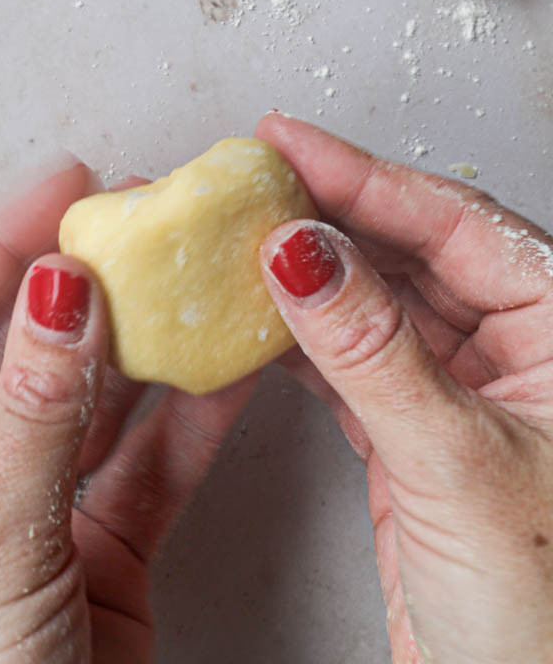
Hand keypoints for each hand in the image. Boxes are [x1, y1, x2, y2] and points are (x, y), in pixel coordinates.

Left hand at [0, 156, 253, 662]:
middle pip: (21, 344)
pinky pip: (147, 459)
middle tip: (140, 221)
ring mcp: (29, 500)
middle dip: (84, 282)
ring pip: (93, 394)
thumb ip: (34, 414)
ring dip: (144, 338)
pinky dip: (189, 415)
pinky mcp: (98, 540)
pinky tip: (222, 364)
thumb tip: (57, 291)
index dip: (2, 243)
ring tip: (190, 274)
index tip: (64, 188)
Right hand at [256, 113, 552, 663]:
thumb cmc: (545, 615)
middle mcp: (516, 349)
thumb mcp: (458, 461)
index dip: (363, 175)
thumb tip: (302, 253)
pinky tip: (254, 317)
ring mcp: (461, 391)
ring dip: (306, 274)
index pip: (453, 222)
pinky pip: (349, 360)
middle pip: (408, 249)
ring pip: (373, 302)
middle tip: (248, 181)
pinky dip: (298, 339)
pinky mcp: (413, 435)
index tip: (286, 143)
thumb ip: (373, 350)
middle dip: (327, 214)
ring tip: (236, 238)